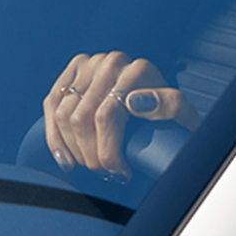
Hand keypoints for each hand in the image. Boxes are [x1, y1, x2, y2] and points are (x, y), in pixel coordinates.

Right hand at [44, 51, 201, 176]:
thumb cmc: (173, 116)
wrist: (162, 102)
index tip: (119, 173)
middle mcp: (112, 62)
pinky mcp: (73, 71)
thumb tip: (134, 101)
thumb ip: (170, 104)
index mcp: (139, 70)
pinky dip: (54, 135)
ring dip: (72, 149)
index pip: (106, 117)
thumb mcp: (184, 114)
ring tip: (90, 166)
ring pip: (64, 115)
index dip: (108, 152)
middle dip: (90, 155)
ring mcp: (90, 64)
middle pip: (82, 119)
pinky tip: (66, 158)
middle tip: (104, 173)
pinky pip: (51, 104)